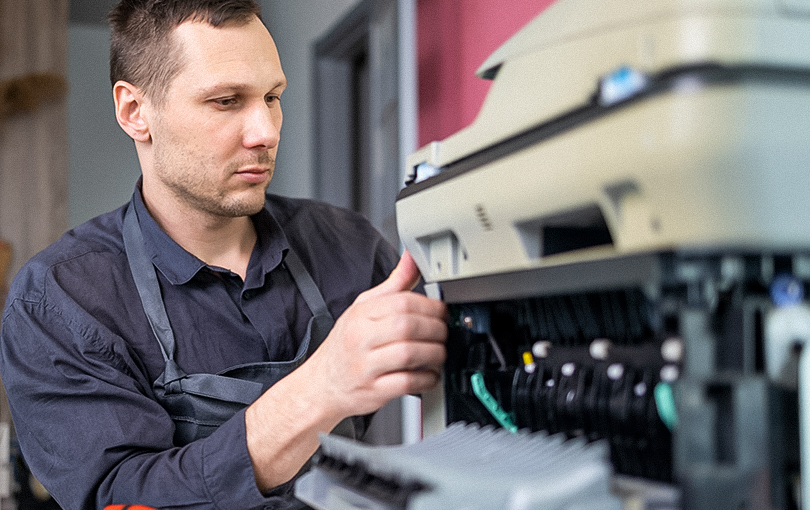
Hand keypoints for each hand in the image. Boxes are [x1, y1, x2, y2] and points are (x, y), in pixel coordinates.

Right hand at [244, 252, 446, 490]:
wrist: (322, 383)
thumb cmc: (347, 344)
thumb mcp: (364, 307)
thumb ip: (393, 284)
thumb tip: (412, 258)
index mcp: (361, 314)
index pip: (402, 302)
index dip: (431, 307)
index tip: (442, 313)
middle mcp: (361, 338)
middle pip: (407, 327)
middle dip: (436, 330)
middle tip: (445, 333)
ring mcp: (366, 366)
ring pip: (409, 354)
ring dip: (435, 354)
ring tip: (439, 353)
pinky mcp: (373, 390)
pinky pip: (407, 383)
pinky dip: (427, 379)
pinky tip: (430, 374)